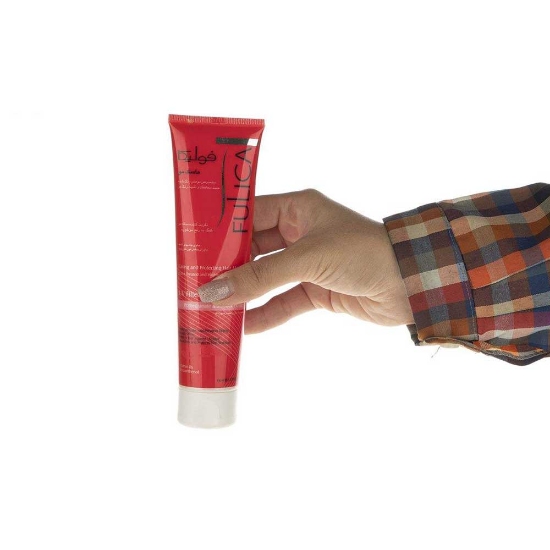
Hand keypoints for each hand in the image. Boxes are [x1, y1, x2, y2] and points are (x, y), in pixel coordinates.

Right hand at [198, 189, 413, 333]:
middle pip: (253, 250)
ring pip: (266, 278)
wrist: (412, 284)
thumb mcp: (307, 260)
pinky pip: (284, 302)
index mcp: (299, 209)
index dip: (222, 231)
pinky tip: (244, 327)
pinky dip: (266, 314)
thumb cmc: (364, 253)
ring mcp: (308, 264)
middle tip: (197, 283)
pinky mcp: (317, 290)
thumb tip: (213, 292)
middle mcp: (301, 233)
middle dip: (228, 267)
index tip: (194, 247)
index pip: (249, 215)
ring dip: (243, 293)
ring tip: (213, 308)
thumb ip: (260, 277)